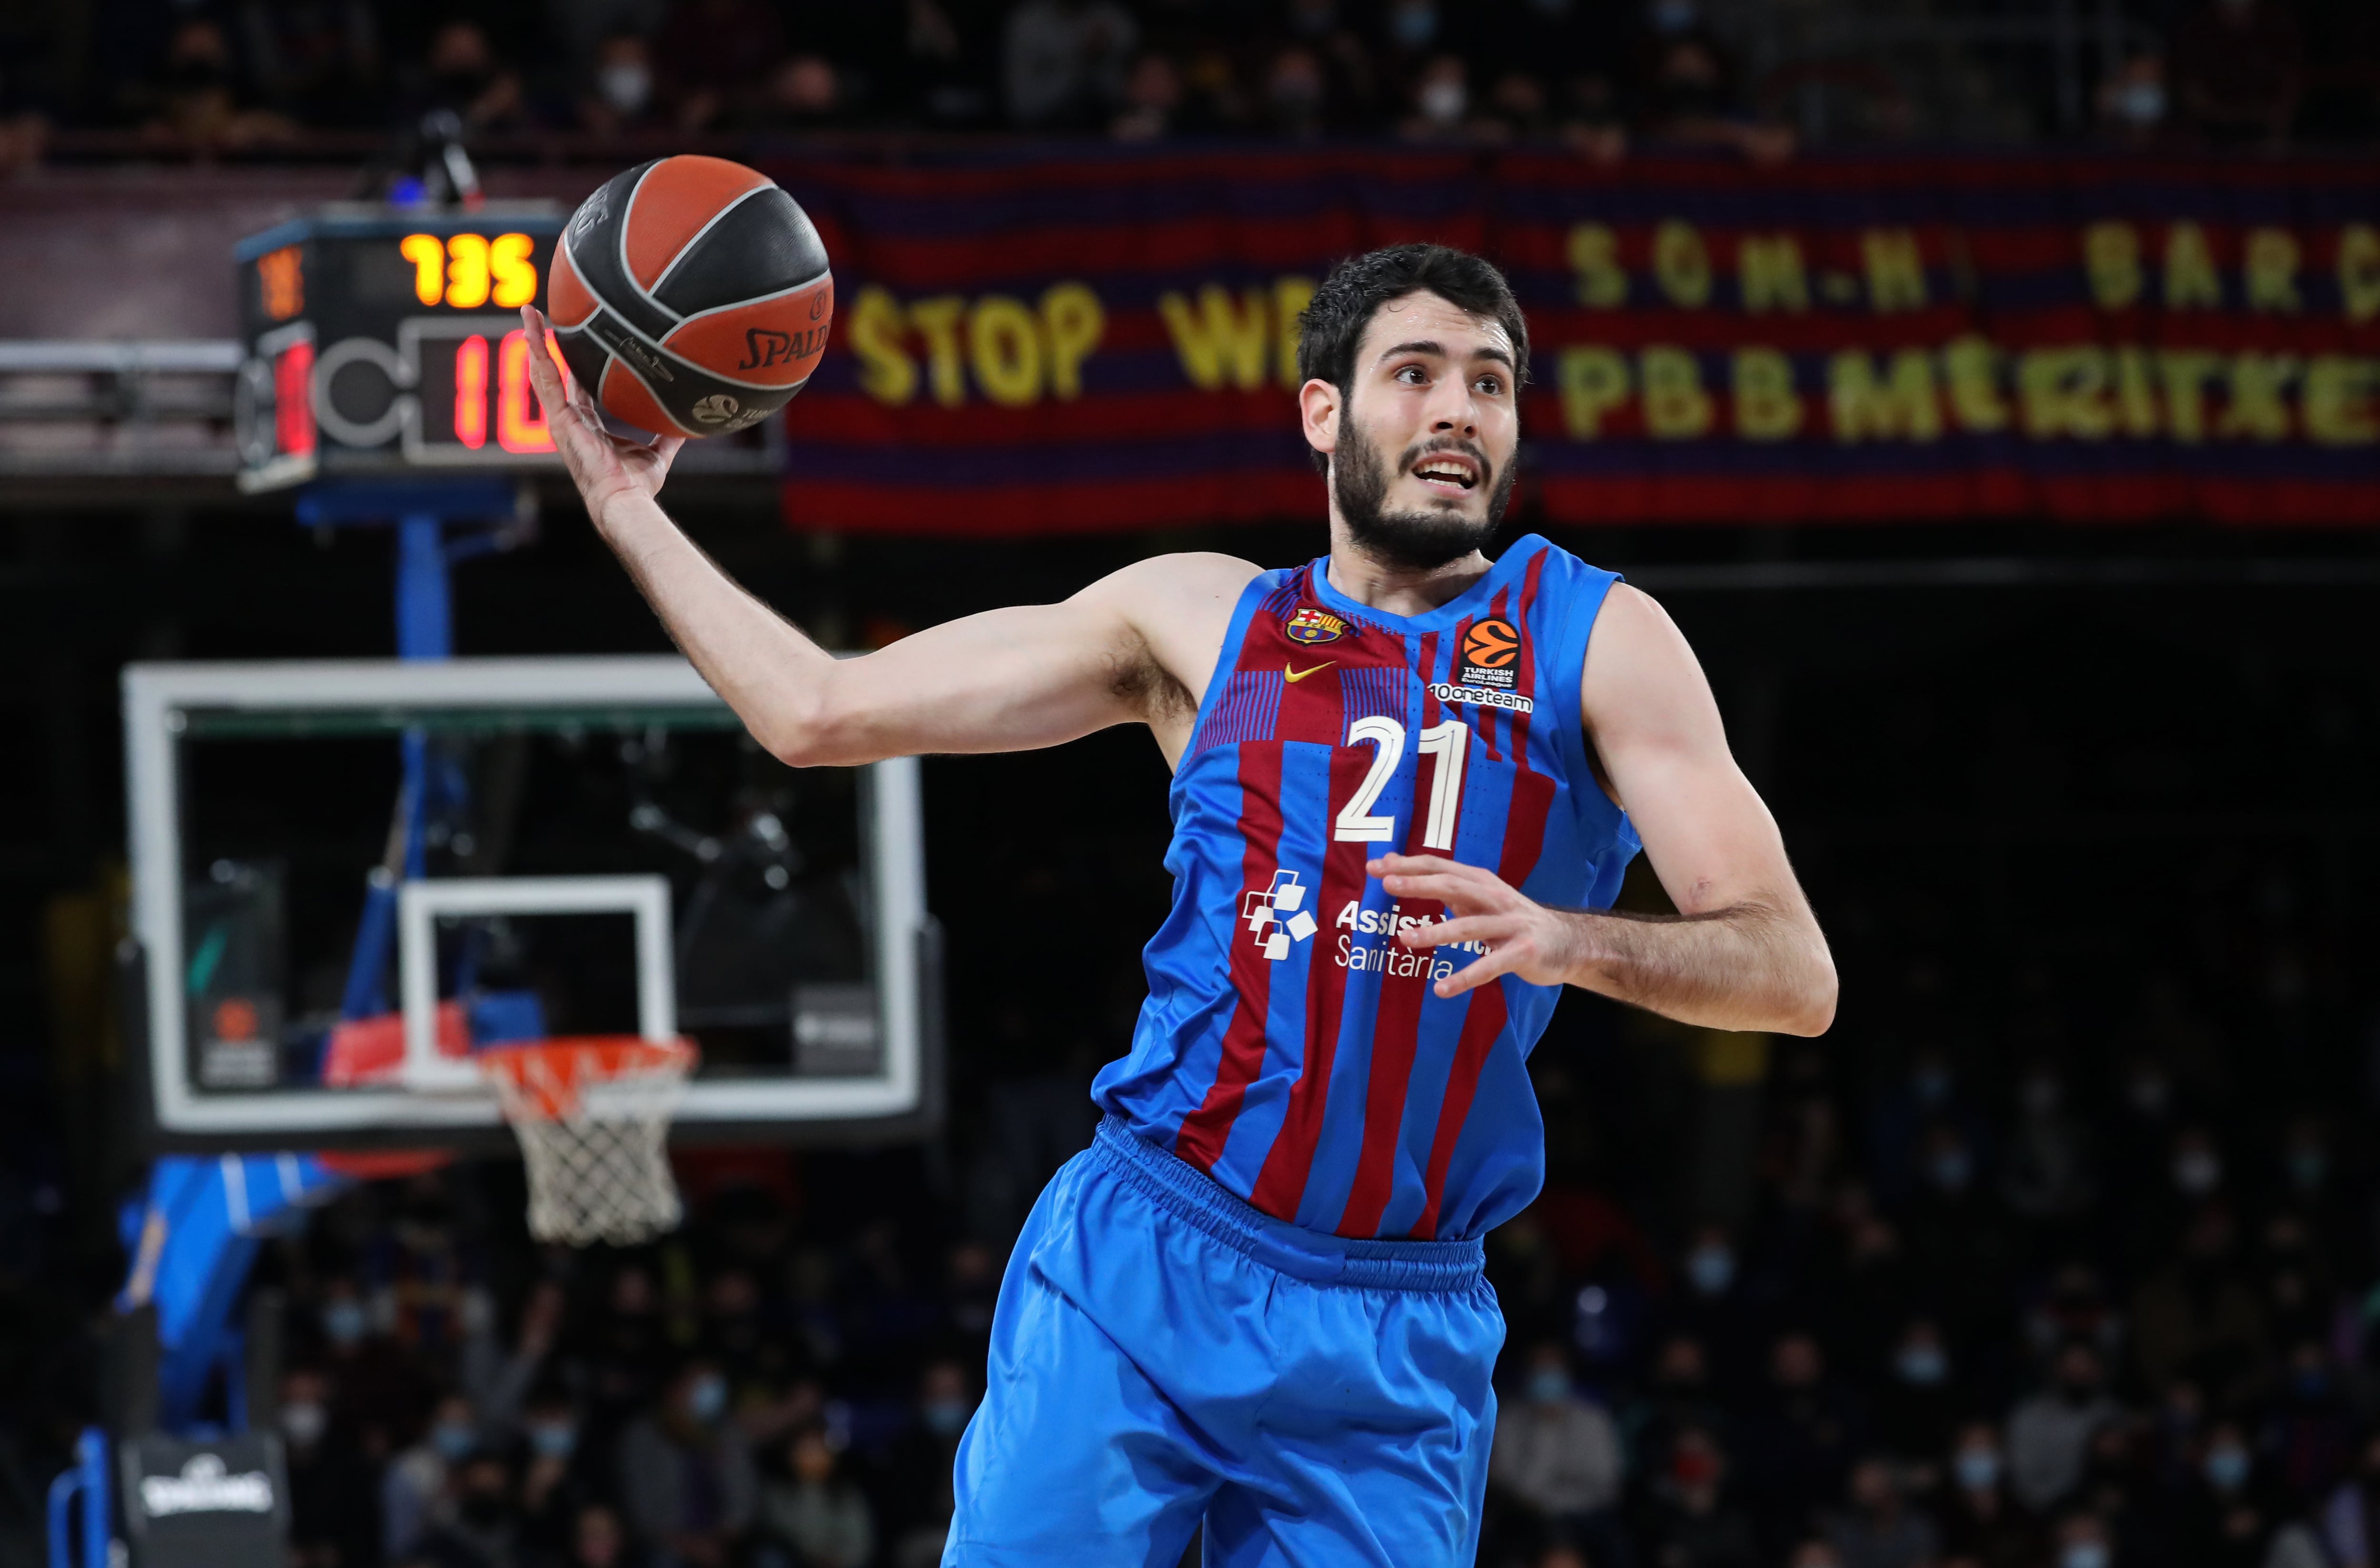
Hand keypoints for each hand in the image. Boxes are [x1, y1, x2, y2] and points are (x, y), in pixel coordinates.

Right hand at [518, 305, 683, 521]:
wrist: (624, 500)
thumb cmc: (636, 485)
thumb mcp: (657, 453)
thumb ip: (667, 436)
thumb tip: (686, 423)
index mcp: (587, 424)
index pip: (575, 385)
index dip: (572, 363)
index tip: (573, 340)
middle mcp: (569, 419)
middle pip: (552, 373)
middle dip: (544, 344)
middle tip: (538, 316)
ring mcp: (561, 419)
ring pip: (542, 372)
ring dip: (535, 342)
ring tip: (528, 313)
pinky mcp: (559, 420)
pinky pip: (546, 381)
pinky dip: (538, 356)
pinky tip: (533, 335)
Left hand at [1370, 853, 1588, 998]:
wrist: (1567, 942)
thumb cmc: (1512, 919)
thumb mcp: (1479, 897)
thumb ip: (1443, 883)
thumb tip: (1395, 865)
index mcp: (1481, 882)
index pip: (1441, 867)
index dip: (1409, 865)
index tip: (1375, 867)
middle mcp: (1495, 897)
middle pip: (1454, 886)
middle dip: (1421, 884)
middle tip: (1388, 885)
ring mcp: (1511, 925)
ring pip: (1470, 926)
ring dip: (1437, 931)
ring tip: (1405, 939)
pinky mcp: (1523, 952)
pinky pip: (1490, 966)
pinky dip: (1465, 978)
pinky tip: (1441, 990)